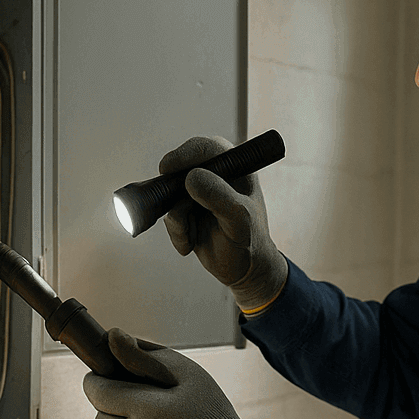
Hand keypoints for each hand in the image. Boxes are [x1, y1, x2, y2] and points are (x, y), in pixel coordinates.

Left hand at [83, 329, 271, 418]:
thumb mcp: (188, 375)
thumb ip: (145, 355)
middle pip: (100, 417)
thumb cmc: (215, 416)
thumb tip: (112, 336)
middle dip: (113, 406)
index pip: (97, 392)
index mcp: (146, 410)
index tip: (102, 375)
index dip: (96, 381)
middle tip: (141, 401)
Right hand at [160, 136, 287, 312]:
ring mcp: (198, 192)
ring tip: (193, 235)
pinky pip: (168, 215)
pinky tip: (191, 242)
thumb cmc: (250, 241)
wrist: (244, 270)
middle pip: (180, 168)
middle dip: (173, 192)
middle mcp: (215, 175)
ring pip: (169, 195)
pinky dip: (176, 232)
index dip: (184, 154)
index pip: (206, 148)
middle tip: (181, 213)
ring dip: (177, 220)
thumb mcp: (239, 219)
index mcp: (235, 167)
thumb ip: (219, 197)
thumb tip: (191, 177)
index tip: (168, 168)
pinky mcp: (185, 209)